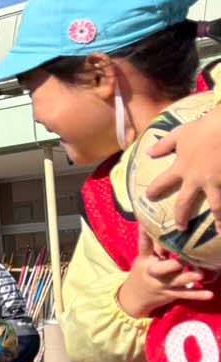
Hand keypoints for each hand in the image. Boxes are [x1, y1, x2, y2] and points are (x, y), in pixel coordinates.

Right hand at [116, 233, 214, 319]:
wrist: (134, 296)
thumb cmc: (143, 272)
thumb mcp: (144, 259)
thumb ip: (156, 246)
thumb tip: (169, 227)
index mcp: (145, 260)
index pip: (144, 246)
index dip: (143, 235)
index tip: (144, 225)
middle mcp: (152, 272)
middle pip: (161, 268)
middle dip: (172, 264)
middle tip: (183, 260)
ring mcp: (162, 284)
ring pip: (176, 281)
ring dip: (188, 278)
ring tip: (200, 274)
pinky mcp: (171, 294)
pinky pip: (185, 294)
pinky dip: (197, 294)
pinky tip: (209, 294)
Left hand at [145, 107, 220, 231]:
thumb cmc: (203, 128)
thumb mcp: (179, 134)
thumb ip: (163, 145)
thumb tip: (148, 152)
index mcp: (181, 168)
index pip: (162, 183)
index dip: (154, 191)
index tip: (148, 198)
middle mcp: (196, 180)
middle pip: (185, 203)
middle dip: (182, 217)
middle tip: (181, 228)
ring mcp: (215, 182)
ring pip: (216, 207)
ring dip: (219, 222)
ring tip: (219, 232)